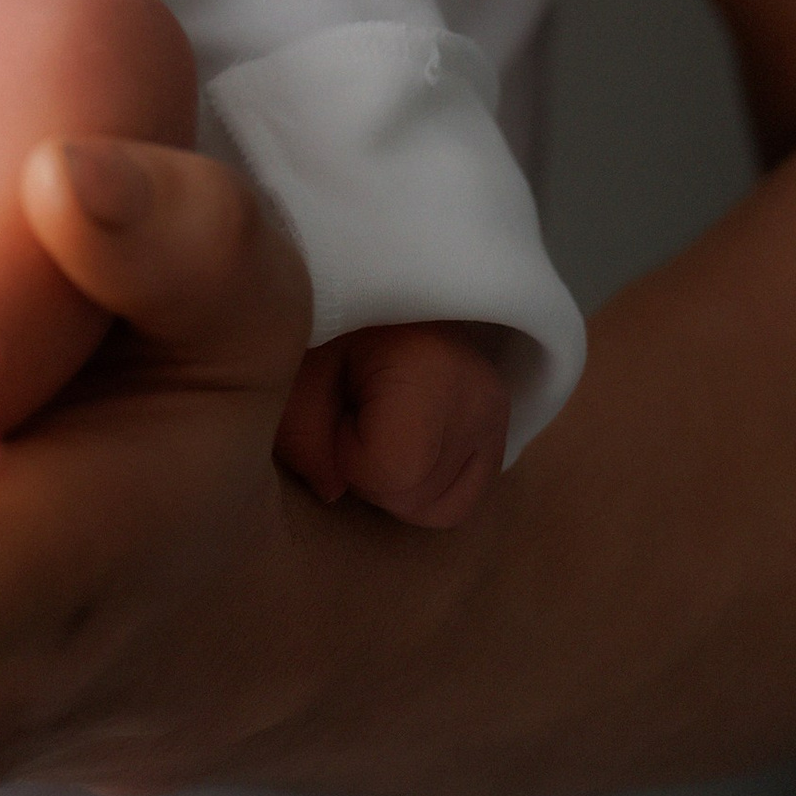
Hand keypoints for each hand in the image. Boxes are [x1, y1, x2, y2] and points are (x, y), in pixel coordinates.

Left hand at [275, 322, 510, 529]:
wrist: (372, 285)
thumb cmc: (326, 322)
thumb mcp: (296, 368)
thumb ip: (302, 434)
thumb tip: (331, 491)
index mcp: (434, 369)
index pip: (390, 471)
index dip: (344, 451)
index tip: (334, 402)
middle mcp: (482, 396)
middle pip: (412, 498)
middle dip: (366, 471)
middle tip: (352, 408)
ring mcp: (499, 417)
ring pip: (437, 509)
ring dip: (392, 482)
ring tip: (375, 420)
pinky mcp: (499, 434)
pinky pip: (457, 503)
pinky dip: (419, 487)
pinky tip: (399, 441)